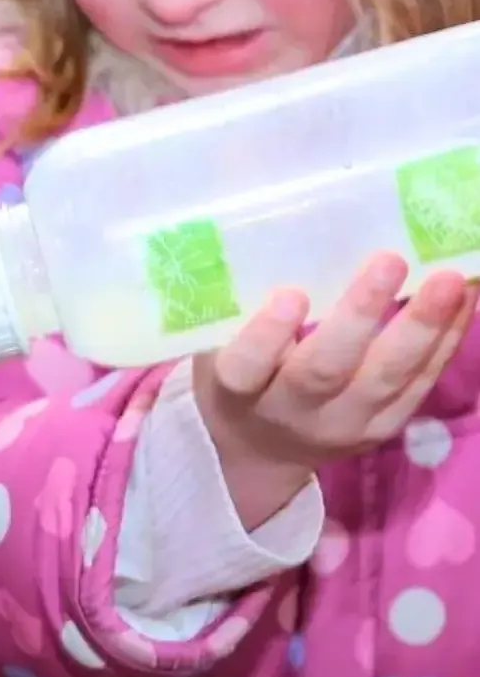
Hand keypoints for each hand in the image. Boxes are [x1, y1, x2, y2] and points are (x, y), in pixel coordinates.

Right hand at [192, 251, 477, 528]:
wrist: (260, 443)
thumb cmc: (242, 372)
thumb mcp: (221, 345)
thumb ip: (243, 308)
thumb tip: (290, 232)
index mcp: (238, 390)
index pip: (245, 368)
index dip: (267, 335)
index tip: (291, 294)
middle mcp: (288, 413)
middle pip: (323, 371)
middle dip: (359, 316)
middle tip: (389, 261)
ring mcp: (341, 424)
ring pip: (384, 379)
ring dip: (421, 327)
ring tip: (447, 279)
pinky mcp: (382, 427)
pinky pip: (418, 384)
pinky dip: (444, 339)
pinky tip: (464, 297)